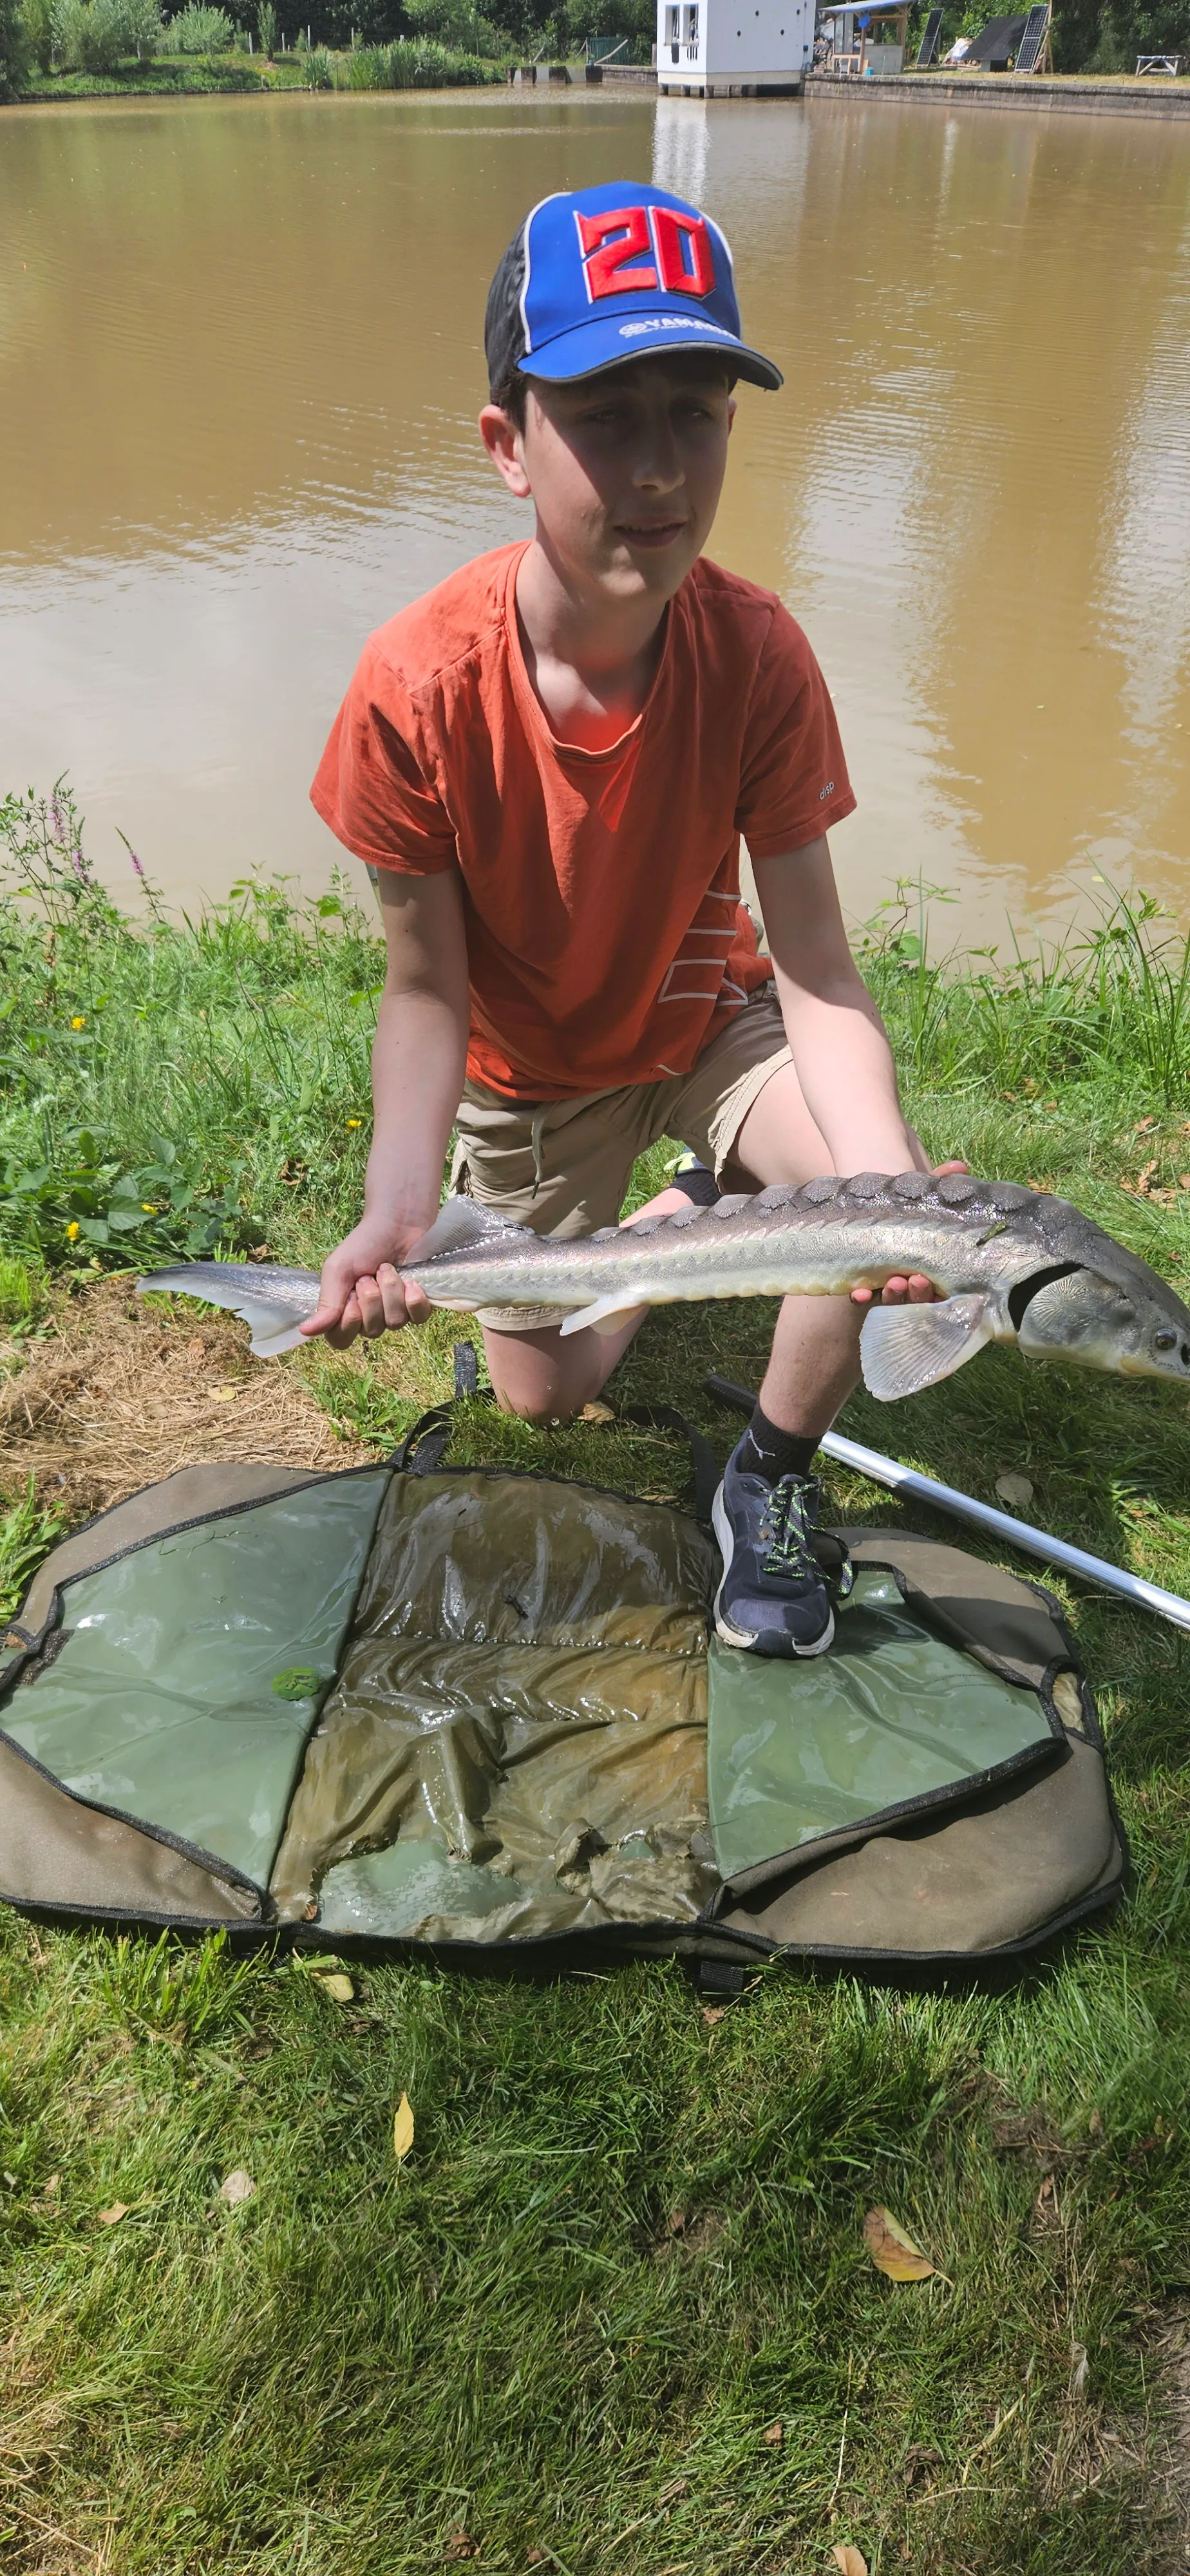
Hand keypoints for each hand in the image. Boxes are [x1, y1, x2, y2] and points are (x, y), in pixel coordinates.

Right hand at [300, 1214, 436, 1351]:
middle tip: (368, 1276)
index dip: (347, 1324)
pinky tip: (411, 1282)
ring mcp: (396, 1313)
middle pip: (370, 1331)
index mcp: (345, 1310)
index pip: (341, 1340)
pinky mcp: (418, 1305)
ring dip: (391, 1292)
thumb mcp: (338, 1270)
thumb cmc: (364, 1244)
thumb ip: (327, 1302)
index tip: (350, 1297)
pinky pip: (418, 1318)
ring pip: (395, 1323)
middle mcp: (370, 1317)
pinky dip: (413, 1299)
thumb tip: (305, 1331)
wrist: (398, 1223)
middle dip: (370, 1300)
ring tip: (387, 1269)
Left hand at [849, 1158, 970, 1309]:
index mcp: (934, 1264)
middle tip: (914, 1279)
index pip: (940, 1285)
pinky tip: (859, 1293)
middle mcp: (913, 1278)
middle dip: (917, 1292)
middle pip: (918, 1296)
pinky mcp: (866, 1283)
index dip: (935, 1288)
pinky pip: (865, 1296)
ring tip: (893, 1283)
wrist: (868, 1202)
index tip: (928, 1276)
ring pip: (893, 1299)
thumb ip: (940, 1181)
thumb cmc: (903, 1203)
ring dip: (893, 1295)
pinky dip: (863, 1296)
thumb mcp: (922, 1194)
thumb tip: (959, 1165)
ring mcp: (889, 1283)